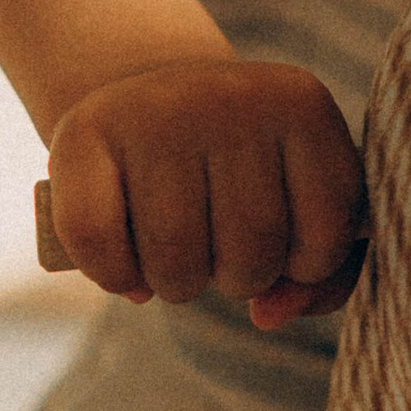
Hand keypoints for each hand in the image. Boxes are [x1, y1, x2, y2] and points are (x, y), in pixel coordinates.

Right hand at [45, 57, 368, 322]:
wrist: (153, 97)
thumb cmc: (240, 172)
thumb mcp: (300, 203)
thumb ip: (321, 276)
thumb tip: (268, 315)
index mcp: (302, 105)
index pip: (326, 235)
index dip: (303, 267)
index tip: (283, 242)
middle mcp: (232, 95)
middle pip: (251, 250)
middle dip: (236, 279)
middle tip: (220, 249)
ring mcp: (155, 109)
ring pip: (176, 259)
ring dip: (177, 286)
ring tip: (178, 257)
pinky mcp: (84, 130)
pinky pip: (97, 241)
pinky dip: (114, 277)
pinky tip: (126, 265)